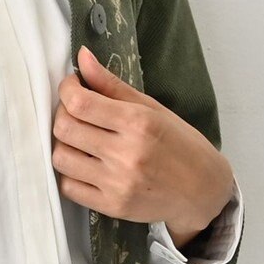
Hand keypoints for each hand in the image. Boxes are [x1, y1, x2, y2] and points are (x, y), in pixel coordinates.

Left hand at [52, 45, 233, 247]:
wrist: (202, 191)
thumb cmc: (180, 144)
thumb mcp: (151, 108)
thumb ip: (111, 84)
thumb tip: (81, 57)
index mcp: (138, 123)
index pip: (80, 103)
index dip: (66, 90)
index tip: (71, 86)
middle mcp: (126, 154)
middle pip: (64, 129)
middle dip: (62, 114)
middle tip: (75, 112)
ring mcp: (117, 183)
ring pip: (61, 158)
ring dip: (63, 144)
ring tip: (80, 139)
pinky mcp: (111, 206)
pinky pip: (68, 187)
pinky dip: (69, 172)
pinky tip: (84, 164)